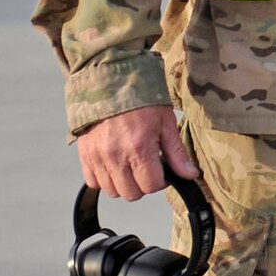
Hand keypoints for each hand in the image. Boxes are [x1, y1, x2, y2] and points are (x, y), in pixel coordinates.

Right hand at [77, 105, 199, 200]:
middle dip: (143, 184)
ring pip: (112, 191)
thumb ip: (177, 153)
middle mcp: (116, 156)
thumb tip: (190, 175)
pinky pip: (93, 182)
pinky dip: (104, 179)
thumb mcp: (165, 121)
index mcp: (139, 148)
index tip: (162, 170)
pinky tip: (114, 164)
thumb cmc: (141, 99)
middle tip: (146, 167)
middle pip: (131, 193)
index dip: (161, 181)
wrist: (110, 82)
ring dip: (123, 184)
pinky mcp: (85, 155)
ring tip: (130, 165)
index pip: (152, 185)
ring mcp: (98, 157)